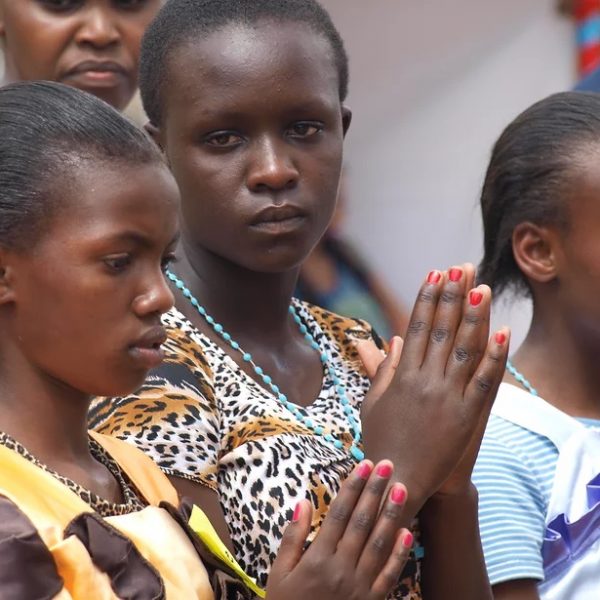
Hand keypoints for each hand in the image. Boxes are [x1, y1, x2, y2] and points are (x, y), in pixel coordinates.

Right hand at [266, 460, 412, 599]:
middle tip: (387, 465)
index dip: (353, 487)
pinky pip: (389, 576)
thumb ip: (292, 538)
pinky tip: (408, 531)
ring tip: (401, 487)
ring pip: (378, 543)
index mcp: (317, 558)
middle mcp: (341, 569)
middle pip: (361, 521)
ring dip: (391, 513)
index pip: (339, 513)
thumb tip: (303, 502)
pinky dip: (400, 553)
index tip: (364, 466)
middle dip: (375, 490)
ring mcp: (359, 587)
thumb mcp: (279, 574)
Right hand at [359, 264, 508, 507]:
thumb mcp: (372, 402)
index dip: (427, 299)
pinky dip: (494, 356)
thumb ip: (382, 369)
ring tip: (482, 287)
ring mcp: (448, 396)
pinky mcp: (467, 416)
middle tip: (461, 268)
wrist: (398, 479)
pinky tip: (502, 332)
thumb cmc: (381, 440)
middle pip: (442, 330)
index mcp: (401, 375)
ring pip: (465, 348)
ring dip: (475, 315)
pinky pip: (484, 381)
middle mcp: (425, 380)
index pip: (417, 327)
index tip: (435, 275)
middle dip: (452, 296)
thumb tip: (391, 339)